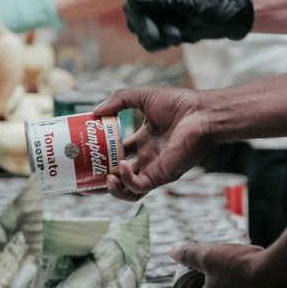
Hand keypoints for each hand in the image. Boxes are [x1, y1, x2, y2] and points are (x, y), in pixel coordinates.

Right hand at [93, 87, 216, 201]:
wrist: (202, 113)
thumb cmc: (179, 103)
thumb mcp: (143, 97)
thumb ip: (119, 100)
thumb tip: (94, 112)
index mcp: (143, 141)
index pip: (117, 153)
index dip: (100, 156)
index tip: (84, 154)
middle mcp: (147, 158)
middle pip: (119, 176)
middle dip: (100, 180)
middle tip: (84, 178)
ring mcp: (154, 168)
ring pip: (128, 191)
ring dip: (112, 189)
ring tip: (103, 179)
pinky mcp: (162, 175)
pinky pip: (139, 186)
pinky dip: (127, 181)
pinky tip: (121, 168)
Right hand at [124, 0, 254, 51]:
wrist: (224, 19)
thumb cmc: (209, 5)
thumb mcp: (187, 2)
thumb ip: (161, 0)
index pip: (131, 4)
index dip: (139, 21)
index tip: (153, 34)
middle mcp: (149, 0)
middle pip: (133, 22)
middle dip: (150, 33)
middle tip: (173, 35)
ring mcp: (153, 16)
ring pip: (141, 36)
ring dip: (159, 40)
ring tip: (178, 35)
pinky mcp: (159, 29)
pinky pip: (150, 43)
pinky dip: (161, 45)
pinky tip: (177, 39)